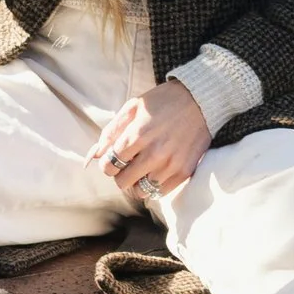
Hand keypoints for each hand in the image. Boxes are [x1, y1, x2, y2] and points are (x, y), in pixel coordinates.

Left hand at [85, 79, 210, 201]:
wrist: (200, 100)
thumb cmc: (162, 101)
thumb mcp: (133, 107)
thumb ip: (111, 131)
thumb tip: (93, 155)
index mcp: (137, 135)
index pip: (109, 165)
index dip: (107, 164)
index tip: (113, 158)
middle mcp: (153, 153)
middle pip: (123, 182)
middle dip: (120, 174)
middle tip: (128, 162)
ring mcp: (170, 165)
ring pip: (140, 191)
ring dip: (137, 181)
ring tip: (142, 167)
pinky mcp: (184, 172)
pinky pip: (159, 193)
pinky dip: (153, 185)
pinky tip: (156, 170)